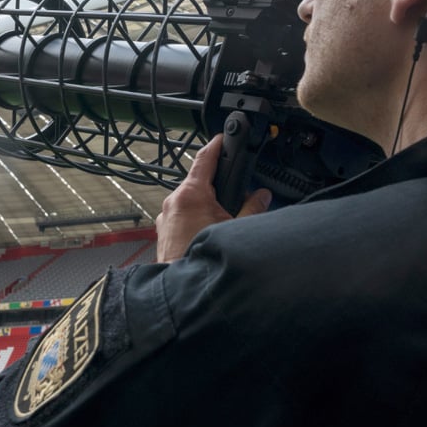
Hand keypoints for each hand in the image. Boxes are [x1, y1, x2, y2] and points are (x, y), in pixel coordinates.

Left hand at [155, 134, 271, 262]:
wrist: (185, 288)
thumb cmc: (204, 259)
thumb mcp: (237, 228)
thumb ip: (253, 208)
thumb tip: (263, 196)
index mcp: (191, 194)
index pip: (205, 158)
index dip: (216, 145)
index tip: (223, 137)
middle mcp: (174, 201)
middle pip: (198, 183)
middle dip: (217, 188)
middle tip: (235, 196)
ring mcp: (165, 216)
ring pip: (189, 201)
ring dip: (205, 206)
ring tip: (221, 222)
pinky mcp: (163, 231)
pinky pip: (181, 216)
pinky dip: (194, 219)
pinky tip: (206, 233)